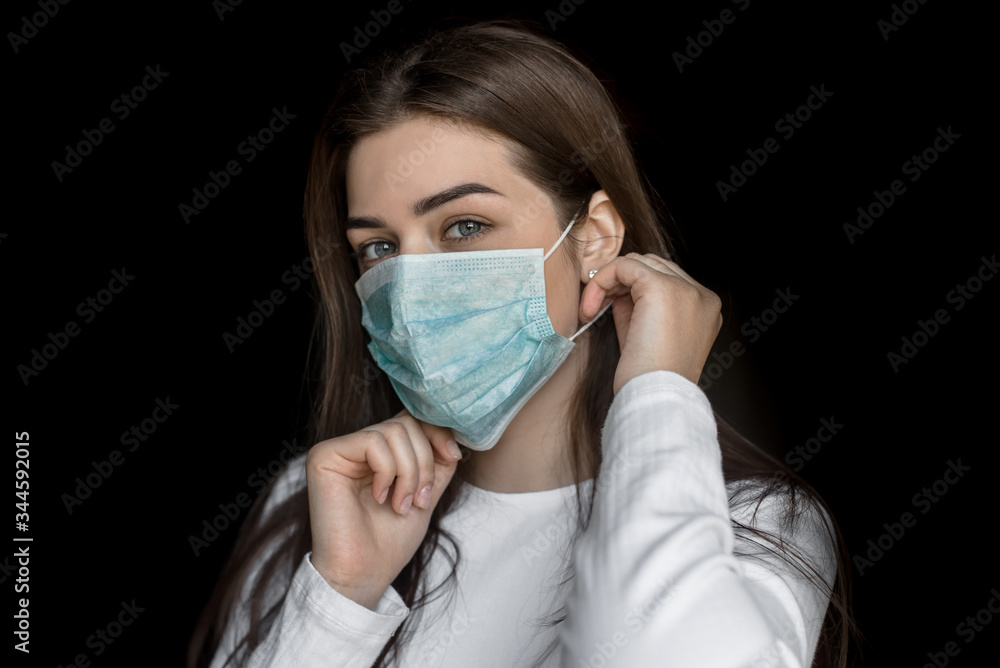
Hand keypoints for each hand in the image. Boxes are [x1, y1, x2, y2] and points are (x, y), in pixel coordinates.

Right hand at [306, 409, 461, 608]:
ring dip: (409, 472)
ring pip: (393, 431)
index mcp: (378, 453)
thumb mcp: (425, 493)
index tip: (453, 456)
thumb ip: (437, 462)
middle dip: (424, 462)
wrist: (364, 574)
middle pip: (406, 423)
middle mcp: (356, 446)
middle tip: (419, 499)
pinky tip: (379, 497)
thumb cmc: (389, 541)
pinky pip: (373, 442)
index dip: (437, 433)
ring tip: (401, 505)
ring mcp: (339, 449)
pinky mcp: (324, 456)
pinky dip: (387, 472)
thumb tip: (452, 434)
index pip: (412, 420)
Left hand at [579, 252, 722, 394]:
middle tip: (596, 309)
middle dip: (619, 282)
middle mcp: (701, 294)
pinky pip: (623, 266)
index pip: (665, 278)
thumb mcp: (645, 335)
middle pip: (652, 265)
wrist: (655, 398)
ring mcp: (685, 289)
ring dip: (608, 281)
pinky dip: (600, 281)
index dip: (631, 289)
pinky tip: (590, 308)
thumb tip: (616, 288)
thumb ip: (637, 307)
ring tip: (592, 310)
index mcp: (705, 308)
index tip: (608, 310)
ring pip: (637, 262)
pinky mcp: (662, 288)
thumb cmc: (648, 378)